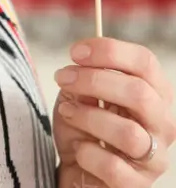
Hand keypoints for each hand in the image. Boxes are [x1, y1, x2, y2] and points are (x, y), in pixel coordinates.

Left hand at [53, 37, 175, 186]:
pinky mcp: (138, 185)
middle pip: (139, 93)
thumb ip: (87, 79)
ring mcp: (155, 157)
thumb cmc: (84, 127)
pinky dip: (88, 153)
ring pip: (127, 132)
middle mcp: (162, 124)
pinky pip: (113, 167)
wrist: (78, 170)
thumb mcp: (82, 95)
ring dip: (88, 117)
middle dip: (94, 80)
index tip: (75, 52)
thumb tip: (83, 66)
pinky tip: (80, 149)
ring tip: (67, 112)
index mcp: (154, 93)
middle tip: (63, 78)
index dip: (110, 51)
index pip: (145, 62)